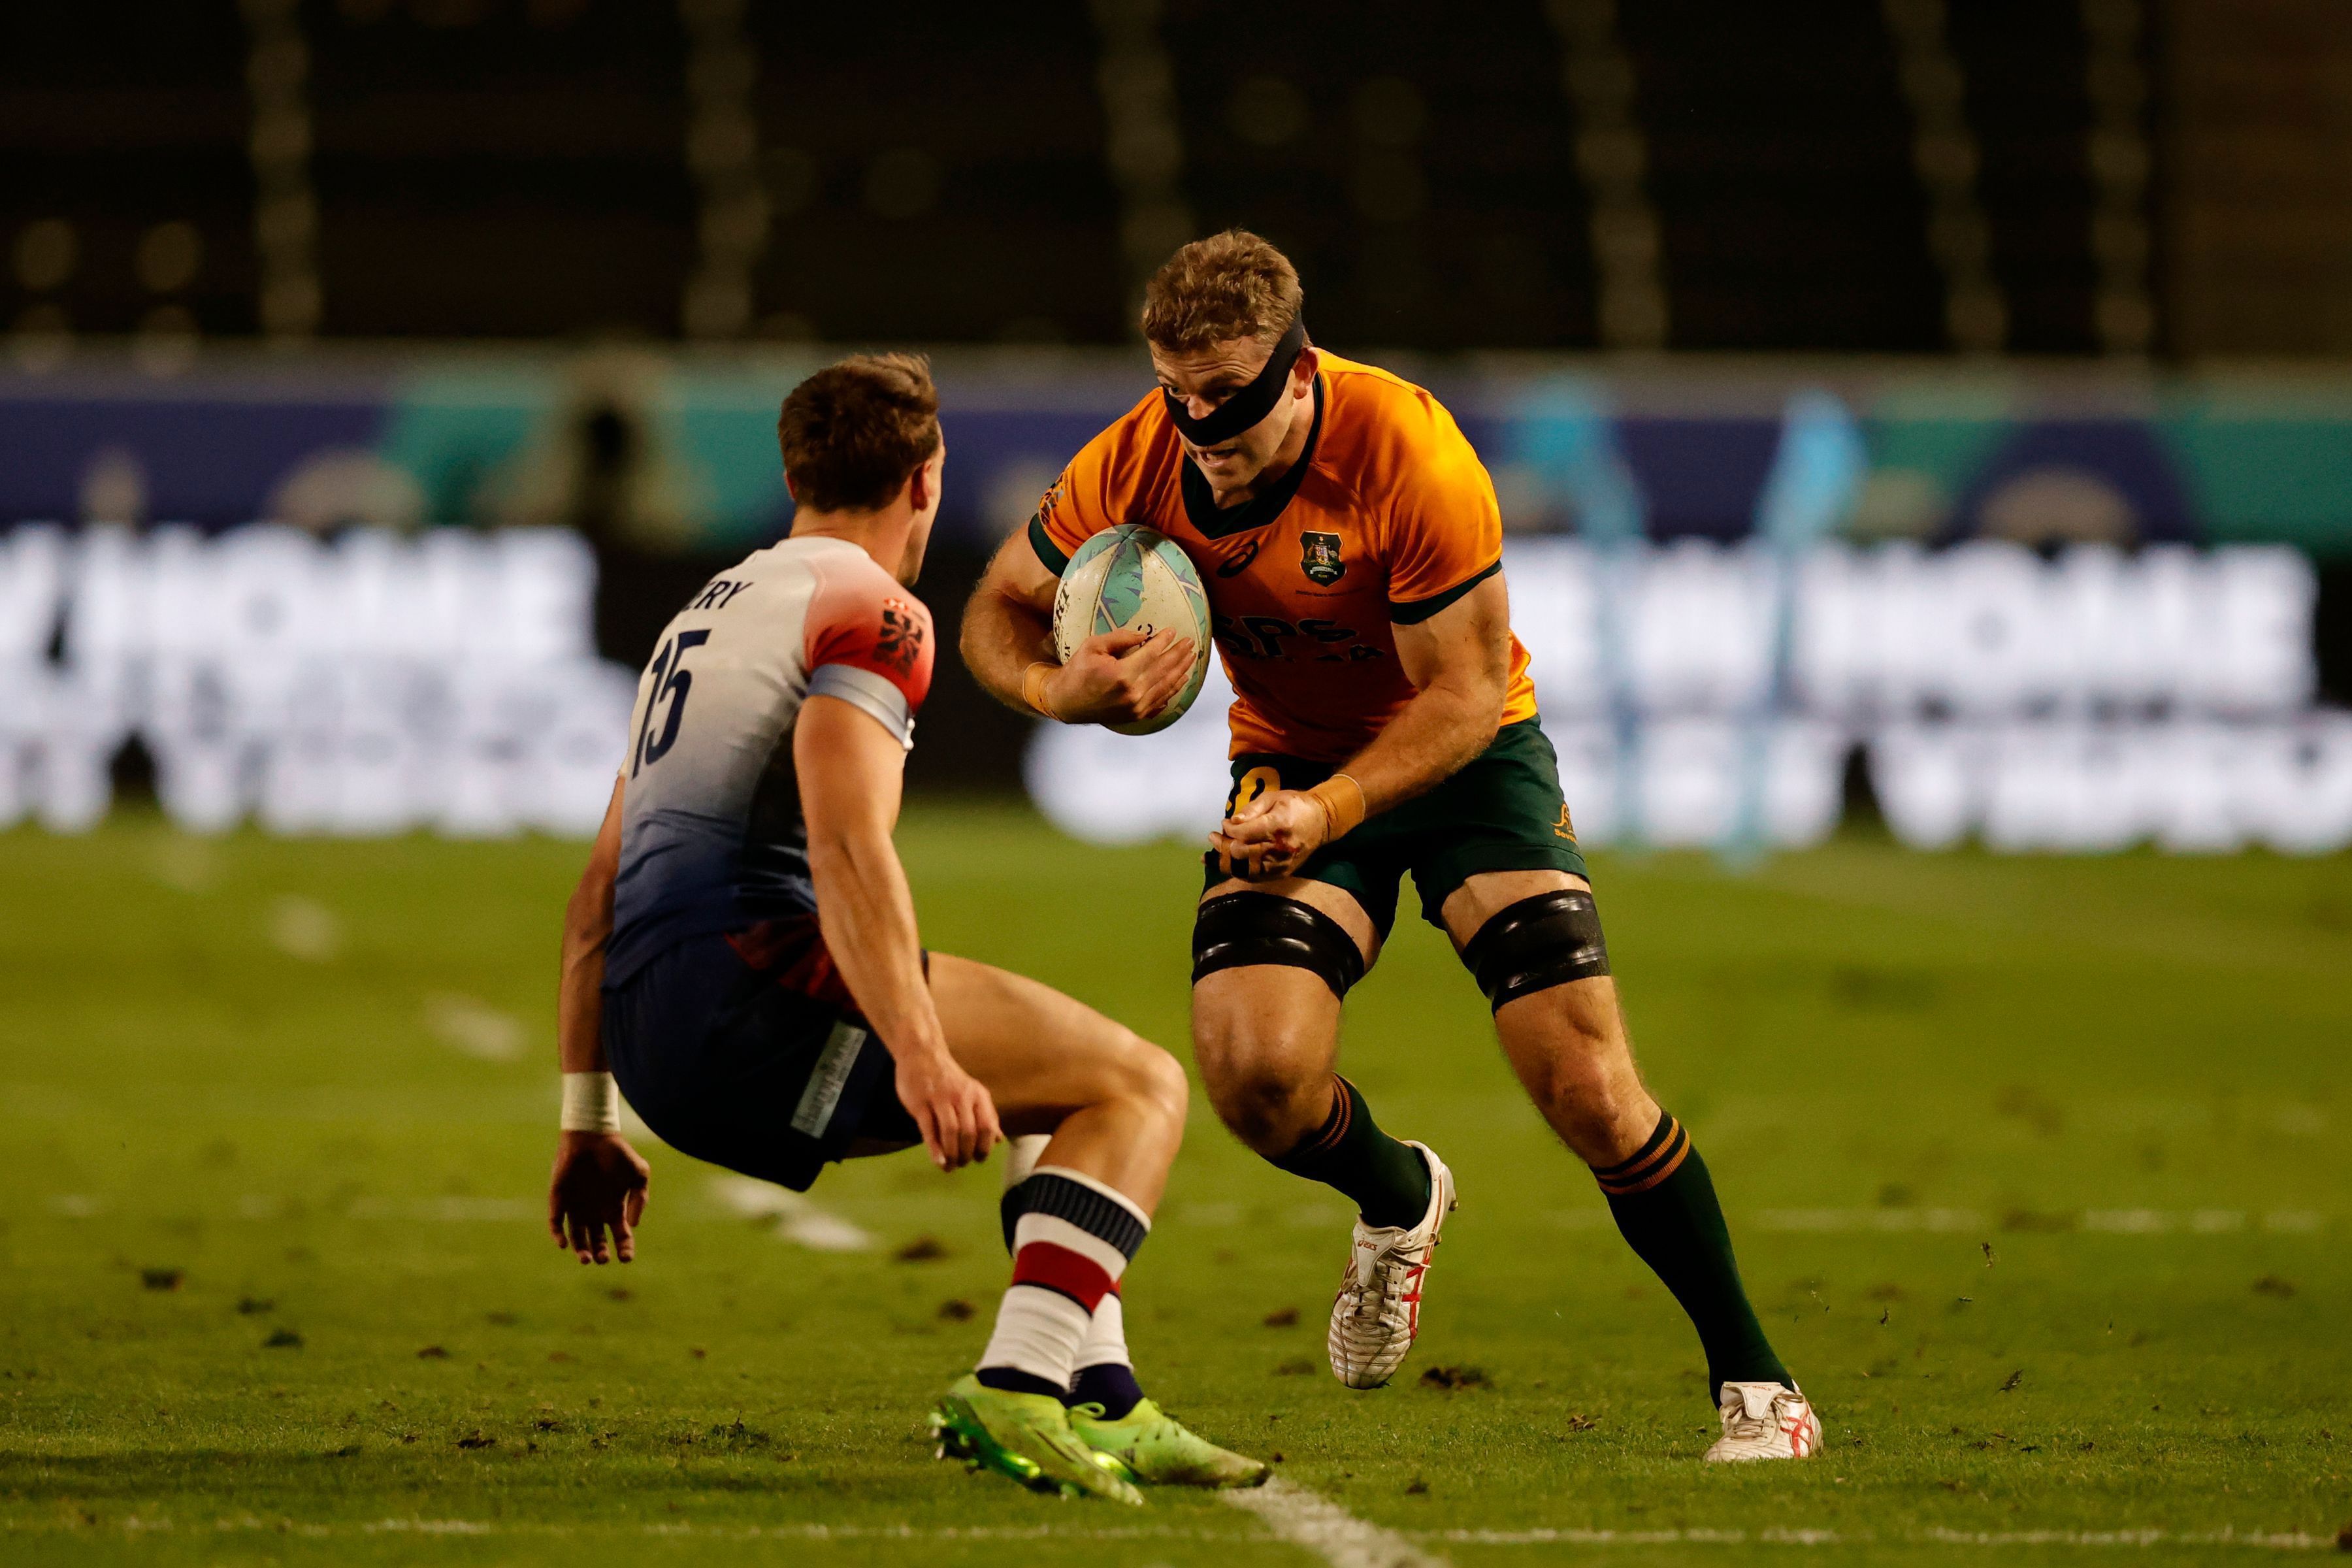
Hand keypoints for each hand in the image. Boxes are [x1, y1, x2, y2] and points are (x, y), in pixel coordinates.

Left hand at [547, 1131, 649, 1264]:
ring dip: (580, 1251)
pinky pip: (556, 1223)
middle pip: (597, 1242)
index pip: (620, 1236)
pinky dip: (558, 1235)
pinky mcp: (559, 1200)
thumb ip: (640, 1198)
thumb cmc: (618, 1153)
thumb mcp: (639, 1173)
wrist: (593, 1135)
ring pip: (577, 1237)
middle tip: (603, 1258)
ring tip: (586, 1258)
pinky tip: (565, 1244)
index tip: (626, 1258)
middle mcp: (595, 1212)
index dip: (624, 1248)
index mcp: (614, 1209)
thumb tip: (633, 1224)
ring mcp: (576, 1207)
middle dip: (600, 1253)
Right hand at [894, 1047, 1001, 1171]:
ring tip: (951, 1166)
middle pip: (969, 1132)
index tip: (979, 1159)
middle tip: (962, 1164)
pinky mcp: (920, 1104)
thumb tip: (999, 1140)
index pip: (987, 1126)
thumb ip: (985, 1115)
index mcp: (977, 1095)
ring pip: (951, 1132)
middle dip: (967, 1154)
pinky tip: (939, 1161)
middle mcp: (961, 1097)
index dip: (985, 1146)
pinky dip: (935, 1149)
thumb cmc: (948, 1078)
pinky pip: (929, 1130)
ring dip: (952, 1154)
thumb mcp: (972, 1092)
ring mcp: (940, 1099)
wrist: (922, 1054)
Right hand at [1044, 627, 1196, 726]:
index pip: (1151, 654)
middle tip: (1190, 642)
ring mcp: (1137, 707)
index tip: (1172, 631)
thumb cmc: (1077, 672)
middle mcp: (1133, 693)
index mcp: (1122, 674)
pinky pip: (1161, 702)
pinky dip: (1173, 690)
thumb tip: (1144, 635)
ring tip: (1191, 658)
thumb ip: (1120, 639)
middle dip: (1178, 654)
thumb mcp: (1093, 647)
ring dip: (1181, 671)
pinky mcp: (1136, 716)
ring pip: (1166, 686)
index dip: (1163, 641)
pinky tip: (1181, 680)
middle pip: (1163, 670)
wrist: (1066, 703)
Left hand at [1209, 787, 1331, 881]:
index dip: (1230, 830)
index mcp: (1279, 824)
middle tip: (1213, 837)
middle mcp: (1281, 847)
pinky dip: (1239, 871)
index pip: (1246, 833)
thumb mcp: (1273, 798)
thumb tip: (1232, 822)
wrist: (1321, 821)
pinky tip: (1229, 864)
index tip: (1224, 823)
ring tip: (1215, 853)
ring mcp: (1283, 863)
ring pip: (1247, 869)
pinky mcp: (1283, 872)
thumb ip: (1251, 810)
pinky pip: (1256, 877)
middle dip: (1224, 846)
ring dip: (1227, 862)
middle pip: (1243, 853)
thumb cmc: (1294, 805)